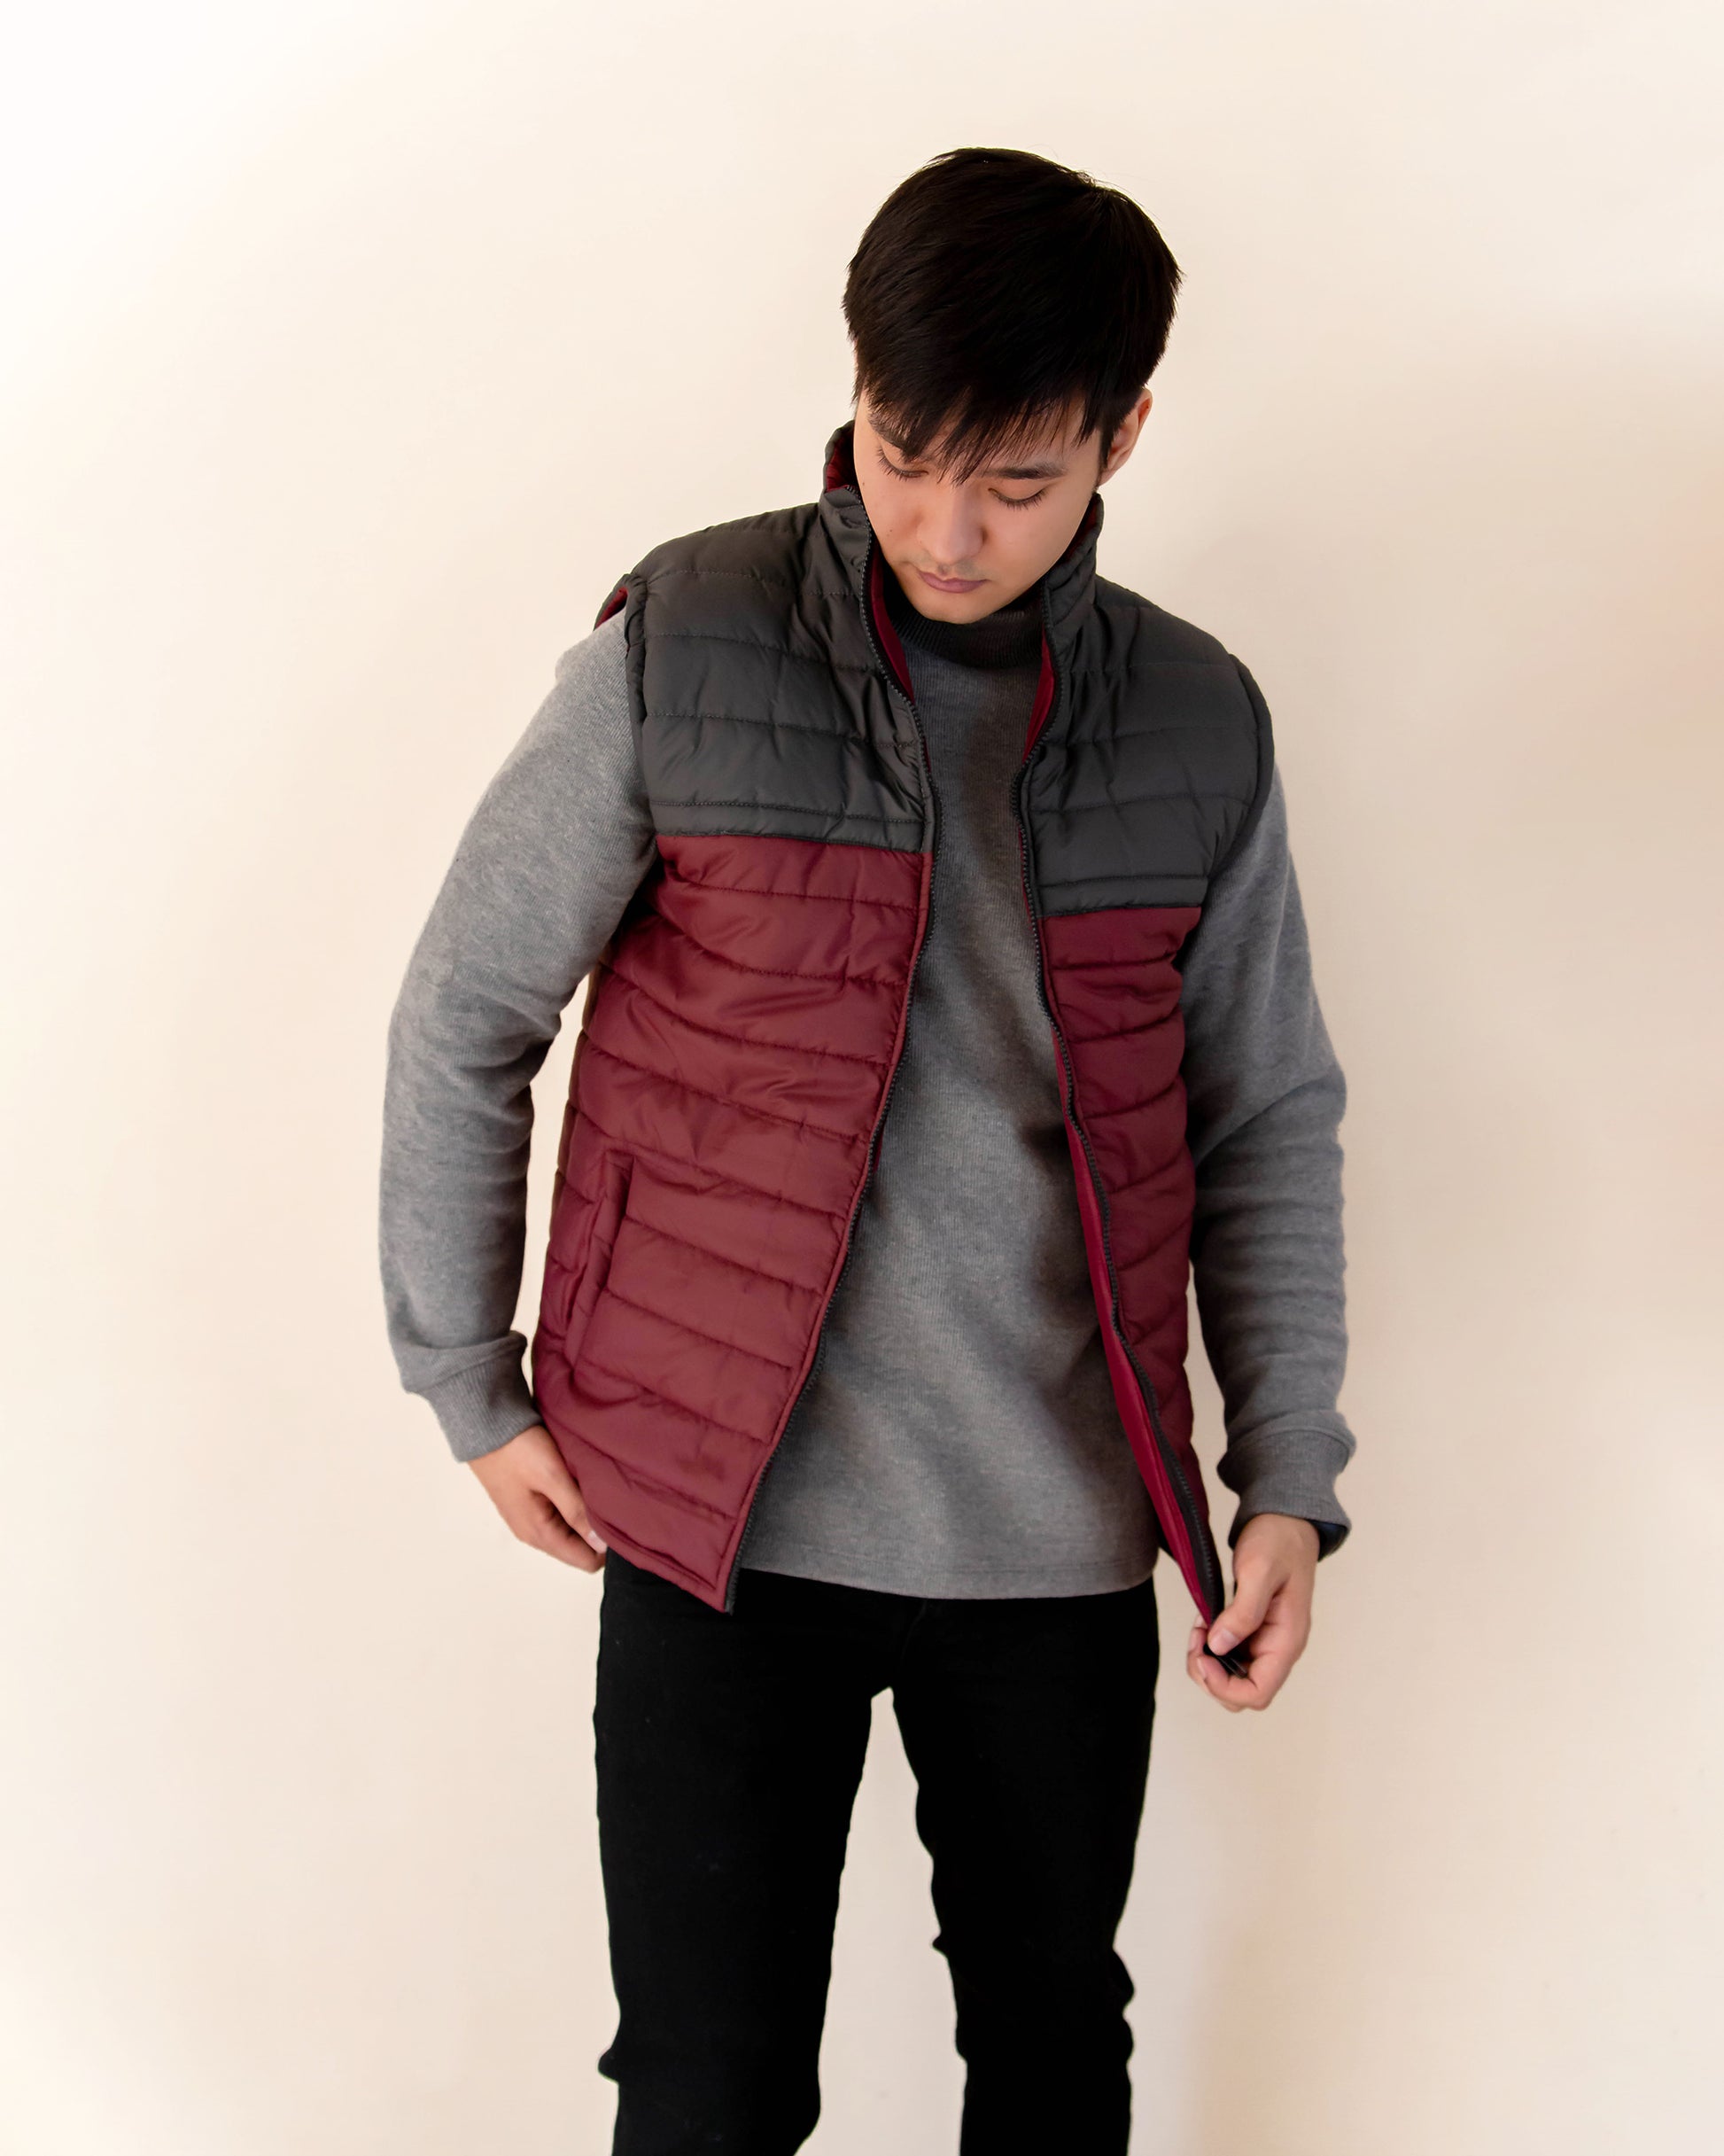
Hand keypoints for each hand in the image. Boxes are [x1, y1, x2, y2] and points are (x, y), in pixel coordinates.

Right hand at [466, 1423, 607, 1573]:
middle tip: (614, 1501)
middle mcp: (533, 1533)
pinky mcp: (529, 1502)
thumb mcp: (552, 1478)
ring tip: (598, 1490)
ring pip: (571, 1529)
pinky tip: (581, 1483)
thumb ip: (577, 1511)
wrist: (484, 1426)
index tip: (622, 1521)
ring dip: (586, 1515)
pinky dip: (574, 1503)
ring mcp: (530, 1518)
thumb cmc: (517, 1449)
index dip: (608, 1546)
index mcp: (539, 1534)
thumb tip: (601, 1545)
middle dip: (599, 1530)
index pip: (587, 1561)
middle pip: (580, 1547)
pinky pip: (561, 1514)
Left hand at [1185, 1513, 1318, 1711]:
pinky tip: (1204, 1623)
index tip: (1202, 1657)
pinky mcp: (1252, 1632)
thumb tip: (1219, 1646)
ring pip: (1232, 1678)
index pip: (1258, 1693)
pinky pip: (1229, 1655)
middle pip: (1242, 1693)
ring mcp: (1265, 1642)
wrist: (1286, 1521)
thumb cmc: (1279, 1542)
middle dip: (1210, 1676)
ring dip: (1207, 1662)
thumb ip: (1242, 1612)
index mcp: (1287, 1642)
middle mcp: (1278, 1649)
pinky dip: (1210, 1647)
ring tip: (1198, 1628)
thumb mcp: (1259, 1571)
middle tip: (1195, 1639)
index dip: (1224, 1687)